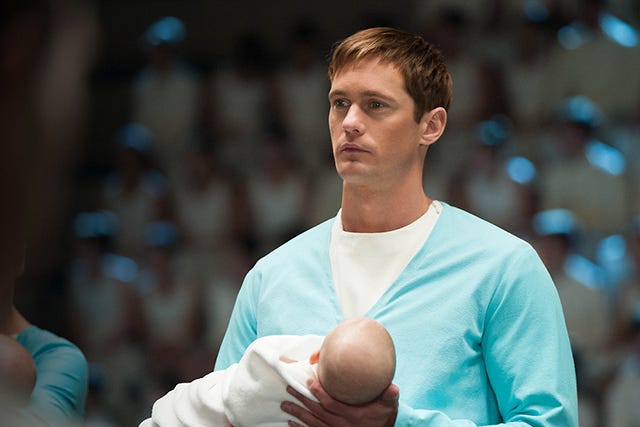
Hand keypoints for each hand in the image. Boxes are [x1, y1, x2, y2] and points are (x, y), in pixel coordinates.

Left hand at [281, 377, 398, 426]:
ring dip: (298, 414)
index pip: (332, 404)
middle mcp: (342, 426)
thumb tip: (392, 388)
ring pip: (313, 423)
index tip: (308, 381)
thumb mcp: (389, 405)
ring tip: (284, 404)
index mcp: (353, 416)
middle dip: (302, 400)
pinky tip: (290, 422)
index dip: (319, 393)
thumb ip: (389, 396)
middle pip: (318, 413)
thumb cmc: (383, 415)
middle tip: (289, 388)